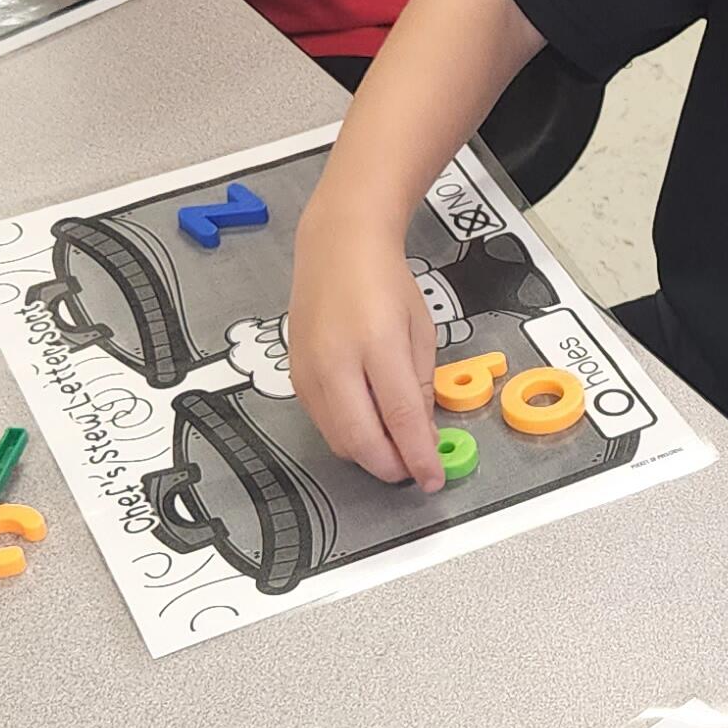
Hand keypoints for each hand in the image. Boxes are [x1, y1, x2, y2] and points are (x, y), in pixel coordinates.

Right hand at [286, 174, 442, 490]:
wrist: (337, 248)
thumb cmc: (386, 283)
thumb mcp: (420, 331)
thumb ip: (420, 386)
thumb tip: (423, 436)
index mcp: (377, 344)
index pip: (400, 417)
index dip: (418, 457)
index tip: (432, 479)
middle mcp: (336, 360)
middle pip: (360, 439)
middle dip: (390, 466)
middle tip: (412, 469)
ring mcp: (308, 369)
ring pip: (337, 438)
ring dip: (368, 455)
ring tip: (394, 449)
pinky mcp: (294, 374)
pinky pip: (321, 422)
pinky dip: (346, 435)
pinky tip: (367, 425)